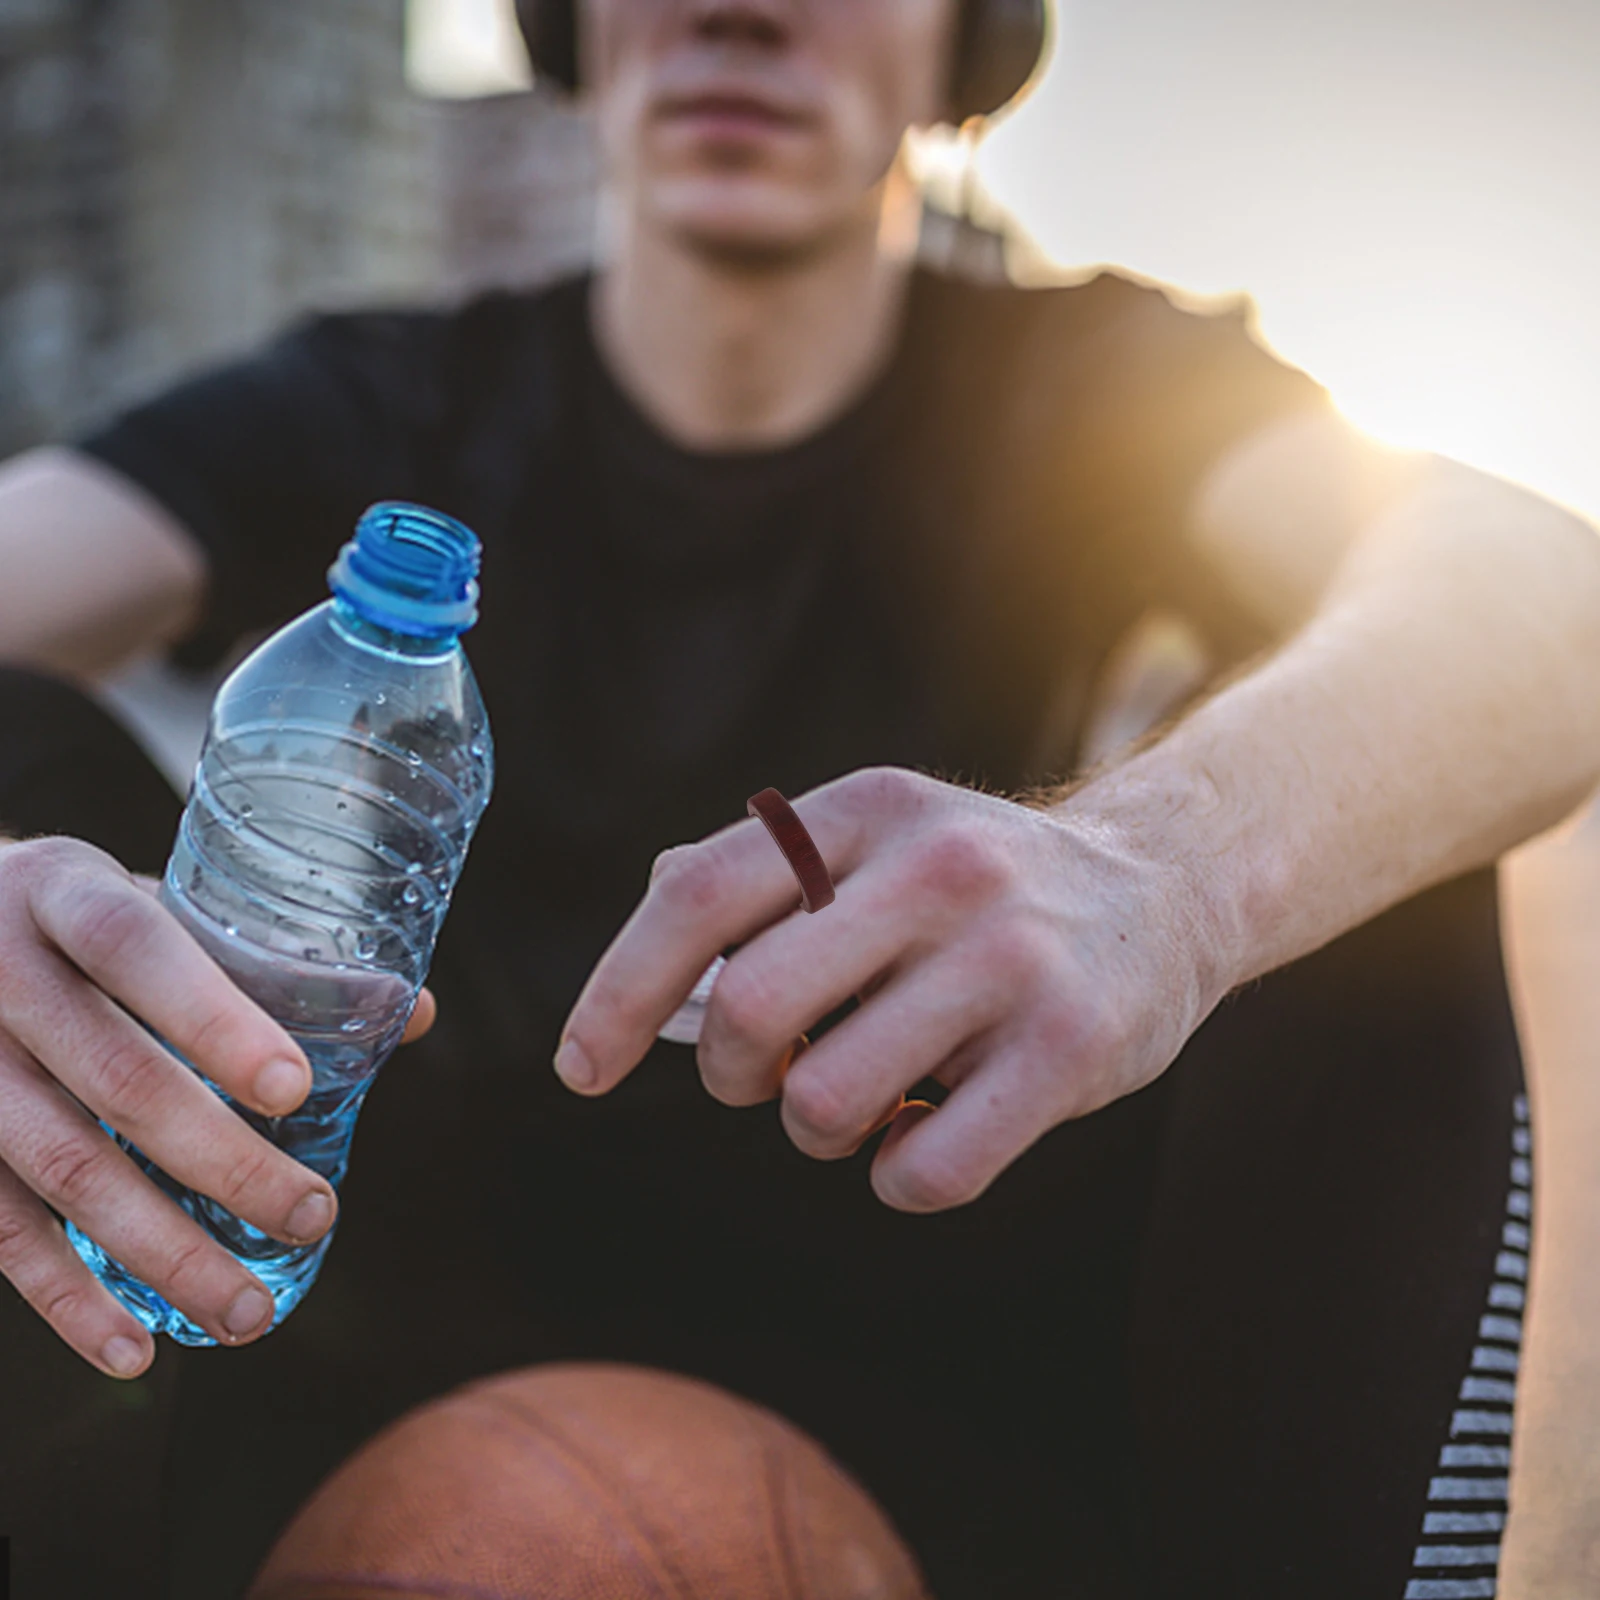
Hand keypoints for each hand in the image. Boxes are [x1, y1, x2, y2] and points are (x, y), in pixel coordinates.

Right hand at [0, 836, 433, 1377]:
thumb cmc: (74, 922)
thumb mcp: (152, 903)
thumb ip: (265, 956)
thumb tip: (409, 1013)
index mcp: (60, 892)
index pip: (134, 946)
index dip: (213, 1017)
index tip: (294, 1088)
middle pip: (115, 1078)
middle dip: (222, 1159)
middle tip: (314, 1214)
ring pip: (62, 1169)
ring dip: (162, 1251)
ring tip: (251, 1310)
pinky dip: (67, 1298)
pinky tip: (137, 1348)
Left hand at [557, 767, 1226, 1210]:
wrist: (1171, 884)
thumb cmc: (987, 883)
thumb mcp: (881, 835)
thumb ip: (768, 871)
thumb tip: (654, 896)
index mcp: (864, 814)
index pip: (698, 899)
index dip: (618, 991)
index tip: (581, 1069)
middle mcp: (936, 872)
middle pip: (749, 1008)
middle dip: (731, 1072)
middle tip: (763, 1078)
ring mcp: (1010, 960)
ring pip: (827, 1103)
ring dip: (820, 1128)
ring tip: (869, 1095)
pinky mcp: (1072, 1049)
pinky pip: (928, 1169)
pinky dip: (901, 1175)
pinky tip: (929, 1133)